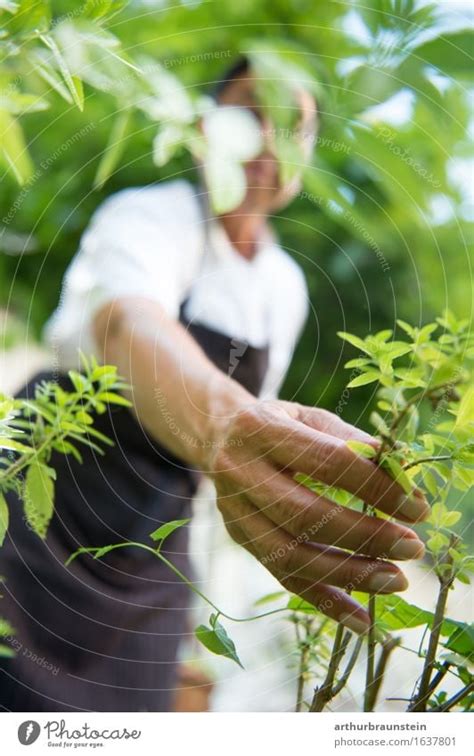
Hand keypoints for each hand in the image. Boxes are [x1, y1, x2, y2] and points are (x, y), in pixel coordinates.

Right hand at [208, 400, 428, 634]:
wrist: (218, 435)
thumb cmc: (278, 423)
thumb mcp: (309, 416)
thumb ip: (350, 439)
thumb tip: (400, 472)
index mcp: (262, 429)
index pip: (326, 461)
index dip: (374, 486)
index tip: (415, 508)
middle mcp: (240, 471)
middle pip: (303, 514)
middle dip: (364, 536)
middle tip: (411, 548)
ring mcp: (235, 510)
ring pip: (289, 555)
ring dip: (347, 574)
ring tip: (394, 580)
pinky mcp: (240, 538)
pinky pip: (282, 576)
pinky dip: (324, 600)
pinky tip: (360, 618)